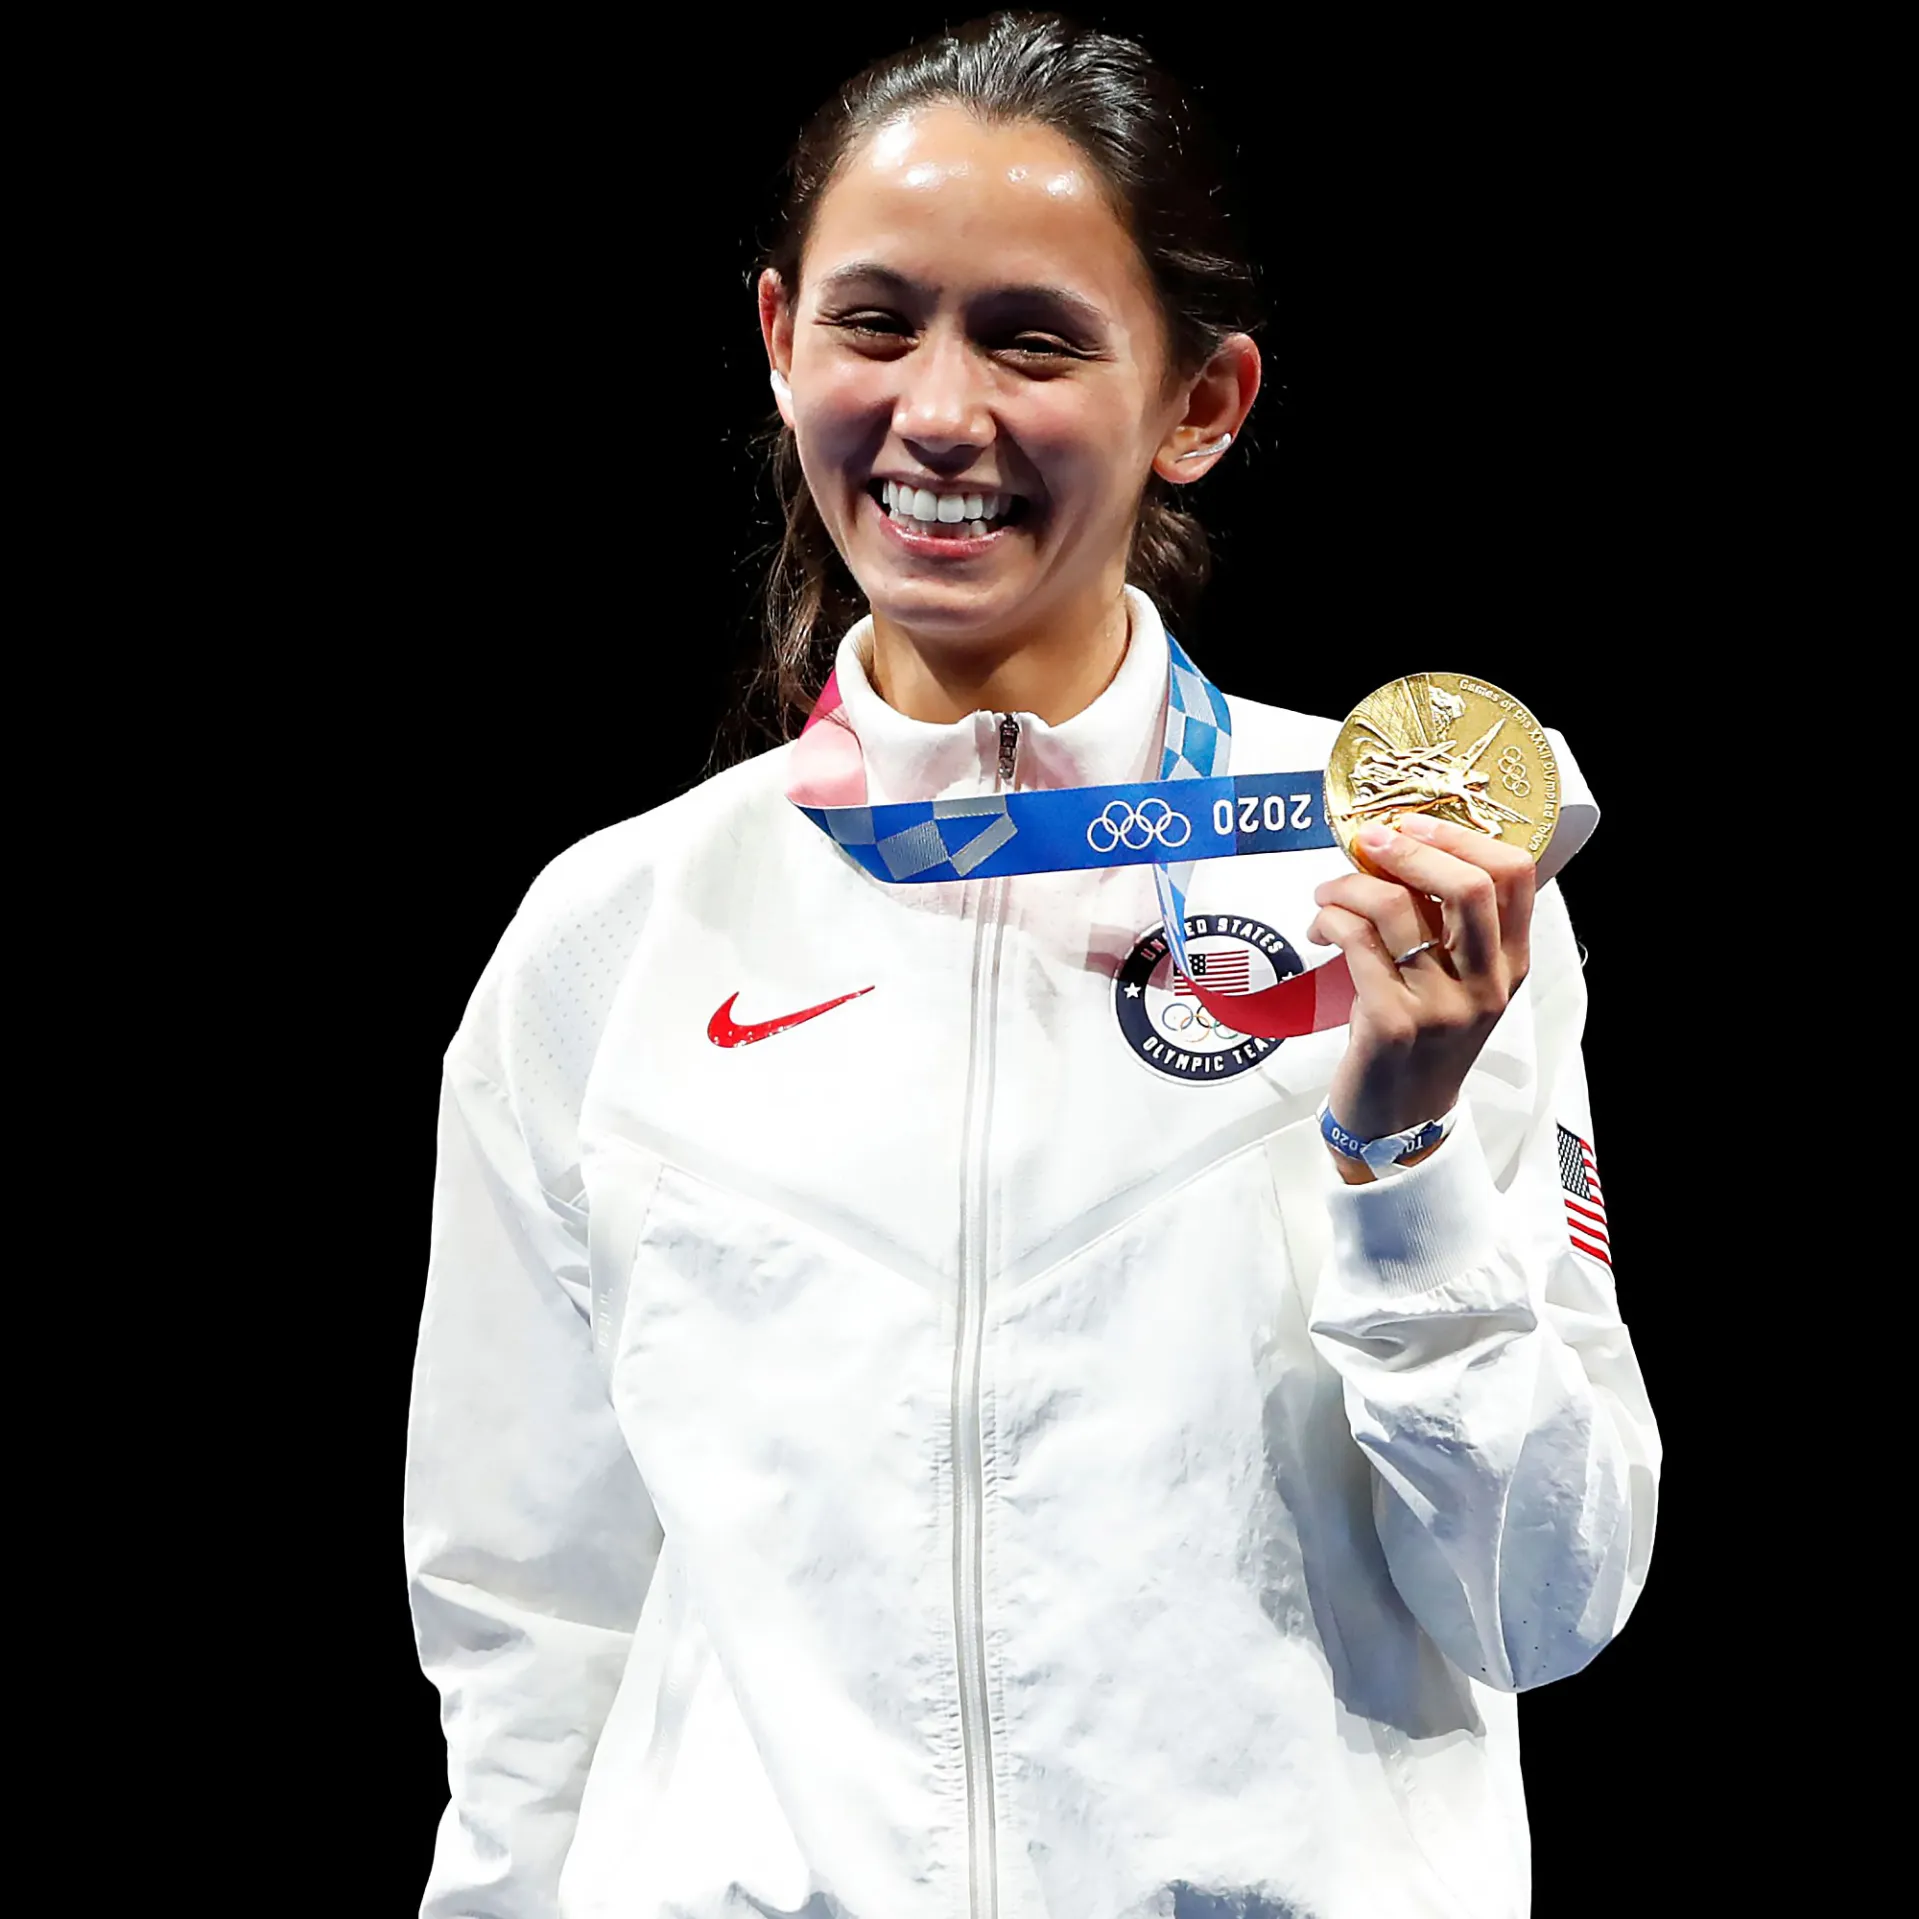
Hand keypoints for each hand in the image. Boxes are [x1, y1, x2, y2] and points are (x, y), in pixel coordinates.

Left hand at [1307, 814, 1535, 1170]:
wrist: (1399, 1122)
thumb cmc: (1422, 1042)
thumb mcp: (1459, 984)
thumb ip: (1450, 926)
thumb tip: (1402, 849)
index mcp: (1510, 964)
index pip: (1515, 876)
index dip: (1462, 837)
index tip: (1415, 825)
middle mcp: (1486, 984)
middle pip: (1467, 885)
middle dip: (1409, 849)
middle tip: (1368, 842)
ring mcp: (1441, 1005)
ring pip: (1397, 908)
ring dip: (1349, 886)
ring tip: (1327, 895)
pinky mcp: (1392, 1022)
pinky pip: (1357, 943)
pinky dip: (1330, 920)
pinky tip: (1319, 928)